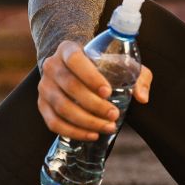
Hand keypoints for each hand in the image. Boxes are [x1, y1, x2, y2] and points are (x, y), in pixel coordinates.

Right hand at [37, 40, 152, 140]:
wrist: (73, 69)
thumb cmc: (100, 66)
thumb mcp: (121, 63)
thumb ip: (137, 76)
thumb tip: (142, 97)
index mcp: (67, 49)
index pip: (75, 60)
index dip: (90, 77)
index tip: (108, 92)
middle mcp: (51, 66)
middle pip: (70, 87)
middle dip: (94, 105)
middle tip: (114, 114)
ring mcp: (44, 86)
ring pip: (62, 107)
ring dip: (86, 121)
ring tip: (108, 127)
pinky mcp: (42, 105)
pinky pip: (54, 123)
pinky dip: (74, 132)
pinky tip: (92, 134)